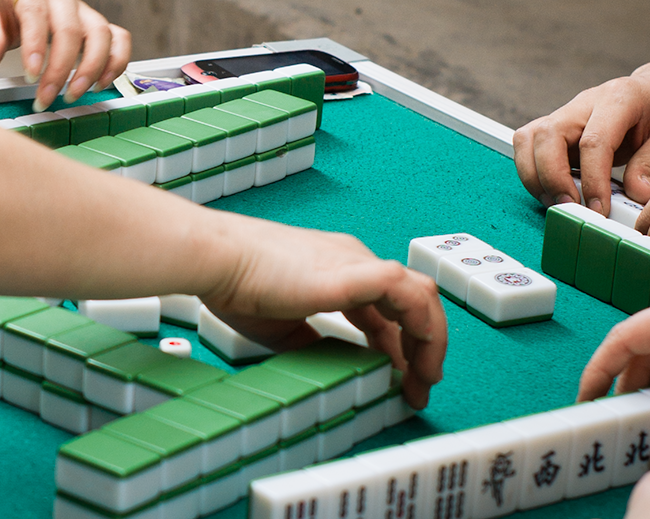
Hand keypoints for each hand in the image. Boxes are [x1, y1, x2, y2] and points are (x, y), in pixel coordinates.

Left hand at [0, 0, 131, 110]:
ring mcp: (82, 6)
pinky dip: (116, 60)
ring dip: (92, 67)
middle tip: (46, 97)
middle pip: (69, 28)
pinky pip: (118, 37)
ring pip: (100, 33)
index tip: (30, 75)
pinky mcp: (97, 20)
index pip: (35, 12)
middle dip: (60, 68)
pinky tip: (101, 83)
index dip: (35, 44)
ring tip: (75, 94)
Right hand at [199, 221, 447, 407]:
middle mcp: (353, 261)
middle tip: (417, 389)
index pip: (383, 311)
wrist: (219, 259)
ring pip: (420, 296)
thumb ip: (315, 342)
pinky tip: (418, 354)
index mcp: (335, 271)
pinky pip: (409, 293)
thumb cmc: (237, 285)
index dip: (397, 348)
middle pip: (409, 304)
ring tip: (424, 379)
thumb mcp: (284, 327)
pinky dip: (423, 324)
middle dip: (421, 350)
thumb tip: (339, 366)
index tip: (398, 381)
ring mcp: (357, 263)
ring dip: (429, 341)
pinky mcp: (356, 272)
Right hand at [513, 55, 649, 212]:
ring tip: (558, 201)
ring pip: (529, 138)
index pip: (593, 141)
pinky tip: (555, 190)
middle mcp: (585, 102)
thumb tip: (635, 197)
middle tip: (570, 207)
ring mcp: (568, 113)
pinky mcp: (559, 126)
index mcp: (619, 99)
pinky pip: (530, 144)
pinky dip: (534, 170)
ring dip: (535, 174)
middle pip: (548, 135)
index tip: (599, 210)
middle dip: (552, 177)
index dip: (592, 180)